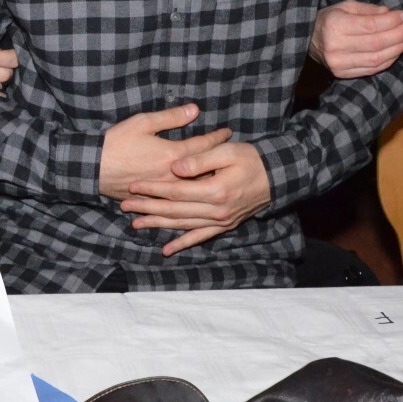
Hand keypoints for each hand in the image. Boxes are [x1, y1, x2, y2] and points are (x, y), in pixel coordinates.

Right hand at [98, 103, 231, 200]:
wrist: (92, 167)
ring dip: (207, 181)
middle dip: (218, 162)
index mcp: (172, 154)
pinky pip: (177, 203)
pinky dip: (189, 199)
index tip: (227, 132)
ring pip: (193, 190)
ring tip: (219, 176)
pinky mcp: (153, 200)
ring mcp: (163, 191)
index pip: (203, 145)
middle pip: (204, 171)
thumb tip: (194, 110)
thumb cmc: (116, 142)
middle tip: (231, 156)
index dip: (216, 137)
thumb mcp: (142, 123)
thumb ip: (171, 117)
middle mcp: (172, 175)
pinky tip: (198, 198)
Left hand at [122, 141, 270, 254]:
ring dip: (158, 225)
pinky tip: (167, 250)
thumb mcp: (226, 151)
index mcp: (215, 190)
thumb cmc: (250, 159)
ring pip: (182, 225)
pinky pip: (199, 237)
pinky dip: (182, 244)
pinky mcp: (224, 225)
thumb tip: (174, 168)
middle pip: (174, 211)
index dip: (152, 189)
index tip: (133, 186)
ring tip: (136, 224)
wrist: (277, 176)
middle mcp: (216, 210)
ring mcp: (220, 221)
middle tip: (125, 206)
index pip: (175, 191)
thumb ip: (199, 160)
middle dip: (147, 209)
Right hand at [309, 0, 402, 77]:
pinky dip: (388, 60)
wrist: (306, 41)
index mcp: (335, 25)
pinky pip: (372, 69)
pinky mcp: (343, 74)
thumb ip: (368, 10)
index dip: (391, 21)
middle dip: (399, 34)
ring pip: (377, 58)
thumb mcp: (344, 6)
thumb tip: (390, 13)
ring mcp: (339, 63)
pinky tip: (396, 51)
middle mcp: (336, 46)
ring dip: (397, 49)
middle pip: (377, 43)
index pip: (371, 25)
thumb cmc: (328, 19)